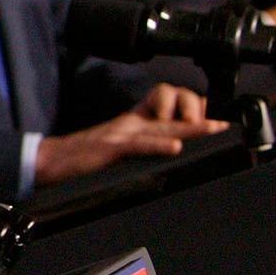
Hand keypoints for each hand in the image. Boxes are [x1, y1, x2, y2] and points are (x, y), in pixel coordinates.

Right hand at [34, 84, 225, 185]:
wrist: (51, 161)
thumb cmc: (80, 159)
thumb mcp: (114, 150)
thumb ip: (138, 147)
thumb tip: (165, 150)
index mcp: (131, 127)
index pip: (166, 114)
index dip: (191, 114)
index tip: (215, 119)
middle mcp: (129, 126)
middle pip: (169, 119)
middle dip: (199, 119)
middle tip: (224, 124)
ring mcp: (120, 135)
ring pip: (159, 128)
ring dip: (188, 129)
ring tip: (211, 128)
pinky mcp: (109, 149)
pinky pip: (137, 145)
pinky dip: (157, 146)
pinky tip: (174, 148)